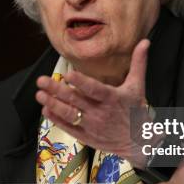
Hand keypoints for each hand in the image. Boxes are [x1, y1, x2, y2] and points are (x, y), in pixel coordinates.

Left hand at [35, 39, 150, 167]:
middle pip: (76, 100)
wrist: (139, 142)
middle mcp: (100, 113)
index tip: (68, 74)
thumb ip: (138, 63)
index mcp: (112, 98)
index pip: (95, 90)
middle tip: (41, 80)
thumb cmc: (136, 110)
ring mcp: (92, 126)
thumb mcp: (138, 86)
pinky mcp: (86, 136)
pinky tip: (46, 110)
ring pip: (69, 114)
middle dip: (57, 90)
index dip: (82, 83)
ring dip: (53, 104)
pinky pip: (69, 127)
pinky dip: (57, 119)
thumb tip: (144, 41)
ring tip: (39, 94)